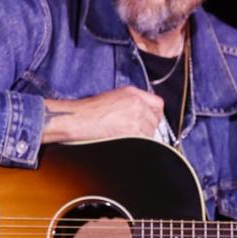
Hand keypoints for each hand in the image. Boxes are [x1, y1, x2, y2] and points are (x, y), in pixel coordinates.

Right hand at [41, 87, 164, 142]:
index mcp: (133, 93)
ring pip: (150, 133)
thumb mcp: (112, 96)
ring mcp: (137, 118)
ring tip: (125, 136)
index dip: (154, 114)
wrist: (79, 119)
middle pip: (155, 120)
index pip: (158, 104)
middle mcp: (137, 104)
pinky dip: (138, 143)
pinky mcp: (133, 133)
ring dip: (142, 136)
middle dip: (147, 127)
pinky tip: (125, 140)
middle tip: (134, 131)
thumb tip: (141, 111)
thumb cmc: (88, 110)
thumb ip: (131, 101)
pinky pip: (145, 141)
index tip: (150, 120)